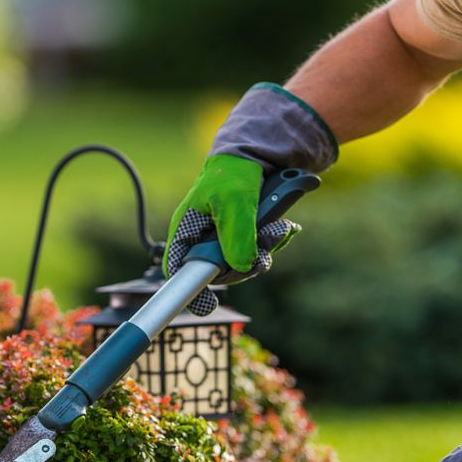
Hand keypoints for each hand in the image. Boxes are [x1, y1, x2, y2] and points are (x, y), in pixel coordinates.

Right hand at [164, 154, 298, 314]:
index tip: (207, 305)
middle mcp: (202, 238)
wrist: (260, 156)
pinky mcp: (245, 237)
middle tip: (263, 251)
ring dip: (265, 249)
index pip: (177, 269)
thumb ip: (236, 236)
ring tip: (280, 228)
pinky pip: (258, 253)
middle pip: (218, 273)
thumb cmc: (235, 173)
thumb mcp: (235, 203)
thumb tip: (240, 267)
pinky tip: (284, 227)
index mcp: (186, 229)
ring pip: (242, 265)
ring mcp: (224, 239)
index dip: (189, 291)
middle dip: (245, 265)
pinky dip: (273, 242)